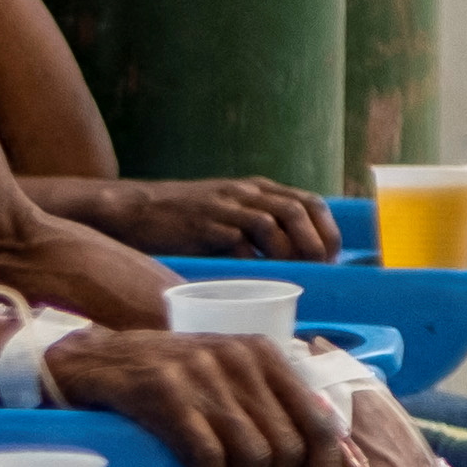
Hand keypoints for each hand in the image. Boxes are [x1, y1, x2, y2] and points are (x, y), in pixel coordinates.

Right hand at [46, 329, 341, 466]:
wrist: (90, 360)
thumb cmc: (162, 381)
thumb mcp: (221, 377)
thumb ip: (263, 407)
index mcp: (264, 357)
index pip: (318, 424)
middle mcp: (241, 360)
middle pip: (288, 448)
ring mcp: (203, 376)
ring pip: (254, 457)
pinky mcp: (165, 394)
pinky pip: (209, 456)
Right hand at [60, 174, 338, 261]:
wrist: (133, 209)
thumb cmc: (181, 218)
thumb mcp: (226, 210)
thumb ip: (255, 224)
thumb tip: (289, 259)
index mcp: (255, 189)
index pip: (308, 201)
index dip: (327, 229)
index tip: (333, 256)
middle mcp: (244, 194)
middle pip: (296, 210)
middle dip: (315, 242)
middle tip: (319, 269)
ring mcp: (223, 208)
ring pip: (272, 224)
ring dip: (289, 252)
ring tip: (292, 274)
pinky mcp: (203, 227)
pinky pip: (237, 243)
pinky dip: (252, 261)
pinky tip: (256, 277)